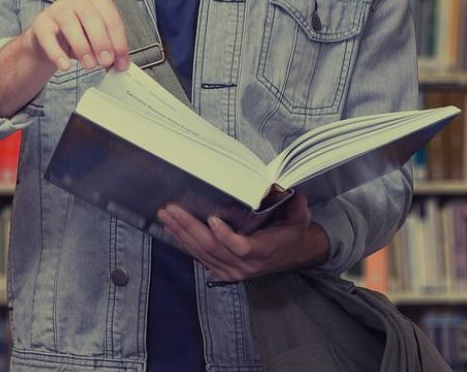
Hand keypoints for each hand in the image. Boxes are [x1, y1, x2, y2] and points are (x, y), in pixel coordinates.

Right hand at [21, 0, 129, 71]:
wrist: (51, 41)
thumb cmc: (79, 38)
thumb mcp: (98, 43)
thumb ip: (111, 52)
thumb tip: (120, 65)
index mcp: (98, 3)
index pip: (111, 18)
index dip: (118, 42)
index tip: (121, 62)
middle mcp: (78, 1)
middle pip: (91, 17)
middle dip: (101, 41)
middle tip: (106, 61)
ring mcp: (58, 9)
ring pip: (70, 24)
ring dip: (82, 47)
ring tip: (89, 65)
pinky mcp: (41, 23)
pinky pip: (48, 37)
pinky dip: (57, 53)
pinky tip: (65, 65)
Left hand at [157, 193, 330, 281]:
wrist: (289, 255)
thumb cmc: (291, 234)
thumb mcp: (300, 220)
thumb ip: (298, 208)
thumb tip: (296, 194)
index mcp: (264, 251)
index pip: (241, 247)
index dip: (225, 236)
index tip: (212, 219)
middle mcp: (246, 265)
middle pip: (213, 248)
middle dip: (189, 228)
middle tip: (172, 210)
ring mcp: (232, 271)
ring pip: (202, 253)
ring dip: (181, 233)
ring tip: (166, 215)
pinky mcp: (222, 272)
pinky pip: (200, 258)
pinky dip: (185, 243)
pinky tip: (172, 229)